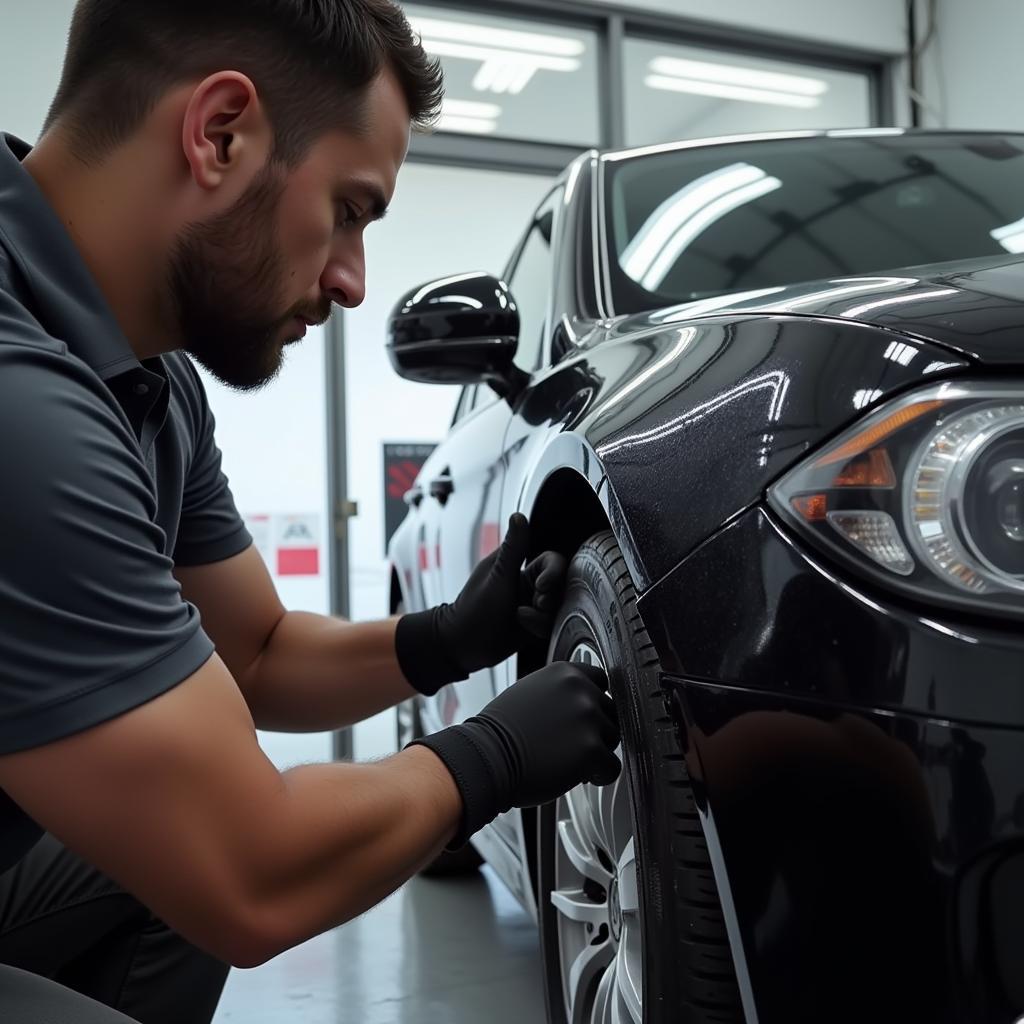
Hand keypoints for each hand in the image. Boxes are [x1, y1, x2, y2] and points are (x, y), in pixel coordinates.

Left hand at [395, 514, 567, 694]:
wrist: (464, 646)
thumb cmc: (475, 609)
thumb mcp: (498, 578)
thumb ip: (514, 549)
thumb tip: (519, 515)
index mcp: (518, 567)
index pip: (552, 561)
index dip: (554, 572)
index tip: (542, 586)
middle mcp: (528, 584)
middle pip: (560, 585)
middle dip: (552, 596)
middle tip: (538, 604)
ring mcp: (532, 605)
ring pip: (558, 606)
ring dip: (544, 613)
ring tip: (523, 617)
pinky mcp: (534, 625)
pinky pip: (551, 623)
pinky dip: (540, 625)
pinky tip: (523, 626)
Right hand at [409, 662, 620, 845]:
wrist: (486, 757)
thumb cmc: (503, 731)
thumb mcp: (532, 692)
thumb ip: (562, 691)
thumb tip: (584, 700)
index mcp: (566, 672)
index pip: (602, 681)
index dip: (595, 703)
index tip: (586, 718)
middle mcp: (580, 690)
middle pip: (610, 711)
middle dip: (595, 730)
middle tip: (570, 744)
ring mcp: (587, 718)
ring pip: (613, 739)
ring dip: (596, 752)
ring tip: (567, 758)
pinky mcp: (590, 750)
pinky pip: (612, 767)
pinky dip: (598, 776)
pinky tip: (577, 775)